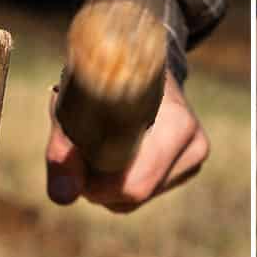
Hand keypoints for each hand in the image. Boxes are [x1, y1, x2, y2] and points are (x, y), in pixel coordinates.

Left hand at [45, 71, 207, 212]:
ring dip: (106, 183)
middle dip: (98, 184)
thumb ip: (64, 153)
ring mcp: (194, 156)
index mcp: (176, 123)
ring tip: (97, 144)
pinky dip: (119, 181)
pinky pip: (144, 193)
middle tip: (78, 153)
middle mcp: (193, 143)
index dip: (94, 184)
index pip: (134, 183)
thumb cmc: (100, 77)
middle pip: (136, 194)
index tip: (71, 161)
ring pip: (137, 198)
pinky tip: (115, 152)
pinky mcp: (188, 166)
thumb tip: (62, 197)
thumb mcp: (73, 107)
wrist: (134, 58)